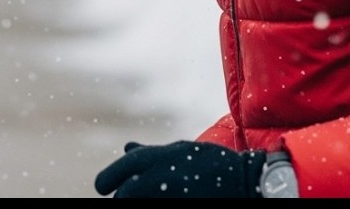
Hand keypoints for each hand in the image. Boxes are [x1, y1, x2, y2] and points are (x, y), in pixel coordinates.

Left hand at [94, 141, 265, 197]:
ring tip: (147, 196)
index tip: (102, 188)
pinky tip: (164, 198)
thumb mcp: (179, 151)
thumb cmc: (210, 163)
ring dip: (138, 199)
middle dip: (123, 195)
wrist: (247, 181)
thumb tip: (126, 147)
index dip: (108, 179)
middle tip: (121, 197)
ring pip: (138, 200)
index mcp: (158, 157)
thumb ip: (150, 152)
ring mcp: (171, 193)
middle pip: (126, 194)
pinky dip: (155, 202)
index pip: (123, 170)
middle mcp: (161, 176)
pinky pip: (159, 203)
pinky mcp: (182, 201)